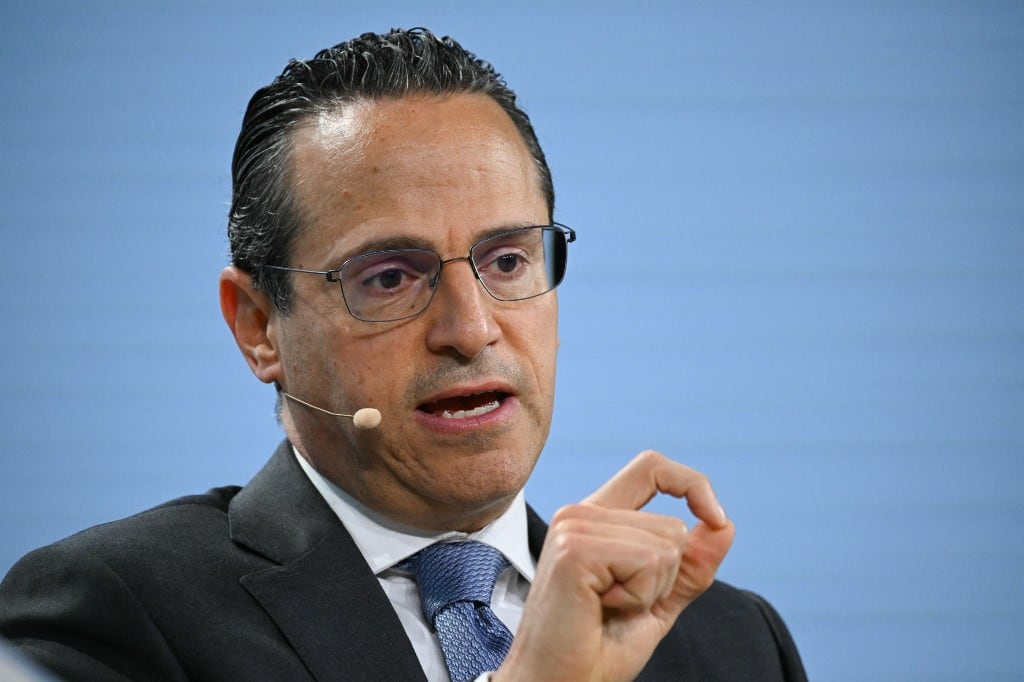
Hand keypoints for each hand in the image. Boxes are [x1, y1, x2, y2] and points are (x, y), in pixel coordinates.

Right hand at [496, 451, 734, 681]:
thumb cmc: (598, 649)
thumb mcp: (658, 602)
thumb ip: (690, 565)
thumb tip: (725, 526)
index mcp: (596, 518)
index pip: (652, 468)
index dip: (692, 484)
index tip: (714, 518)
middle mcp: (580, 514)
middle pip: (672, 522)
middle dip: (667, 576)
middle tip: (621, 604)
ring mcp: (574, 527)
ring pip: (666, 543)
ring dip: (651, 591)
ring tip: (607, 608)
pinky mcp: (574, 550)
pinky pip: (647, 562)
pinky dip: (638, 597)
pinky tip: (600, 608)